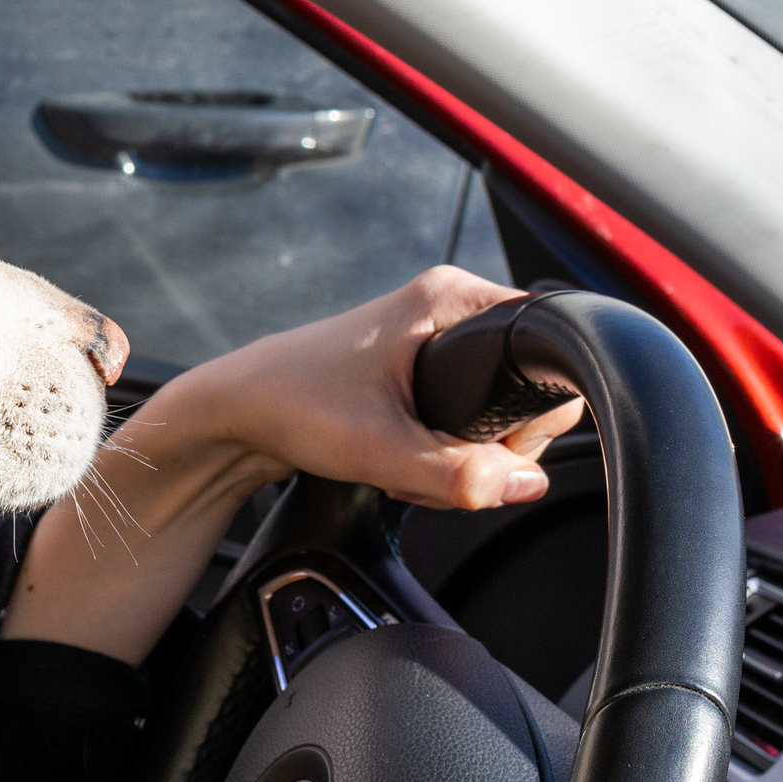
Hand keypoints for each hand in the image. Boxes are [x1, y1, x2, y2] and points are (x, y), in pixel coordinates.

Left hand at [2, 267, 582, 664]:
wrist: (235, 412)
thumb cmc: (292, 405)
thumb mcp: (380, 449)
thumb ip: (458, 473)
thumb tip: (523, 482)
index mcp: (451, 299)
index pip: (547, 351)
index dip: (533, 414)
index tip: (492, 450)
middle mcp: (448, 308)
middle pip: (525, 391)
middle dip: (494, 447)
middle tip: (440, 469)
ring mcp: (434, 337)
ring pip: (494, 411)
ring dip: (465, 456)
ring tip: (413, 469)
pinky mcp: (419, 370)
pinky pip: (464, 418)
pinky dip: (444, 452)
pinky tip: (408, 466)